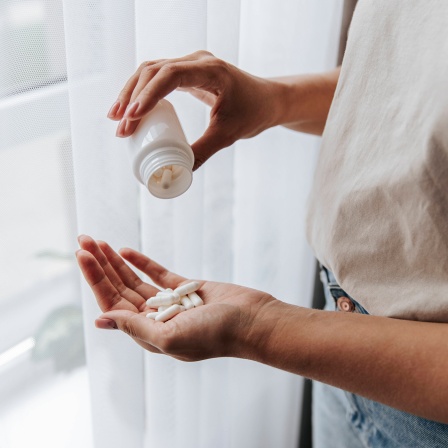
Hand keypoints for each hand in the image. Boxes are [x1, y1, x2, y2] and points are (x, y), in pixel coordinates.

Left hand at [75, 235, 275, 360]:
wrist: (254, 321)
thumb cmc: (217, 334)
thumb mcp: (171, 337)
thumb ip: (137, 327)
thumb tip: (102, 319)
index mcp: (149, 333)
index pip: (113, 304)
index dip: (96, 279)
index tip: (83, 255)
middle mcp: (156, 318)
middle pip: (120, 289)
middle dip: (101, 265)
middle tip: (84, 240)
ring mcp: (171, 302)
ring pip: (136, 280)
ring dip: (117, 262)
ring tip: (99, 242)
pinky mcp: (186, 288)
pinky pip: (159, 274)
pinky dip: (142, 262)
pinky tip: (127, 251)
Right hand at [107, 50, 282, 168]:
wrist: (268, 100)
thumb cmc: (253, 113)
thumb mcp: (228, 135)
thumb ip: (203, 151)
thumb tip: (176, 174)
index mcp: (210, 70)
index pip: (170, 75)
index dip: (147, 95)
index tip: (132, 117)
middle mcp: (197, 61)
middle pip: (153, 70)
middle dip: (132, 97)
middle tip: (120, 126)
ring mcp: (191, 65)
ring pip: (151, 71)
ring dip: (131, 93)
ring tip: (116, 118)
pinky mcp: (188, 74)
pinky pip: (158, 77)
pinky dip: (142, 92)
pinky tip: (130, 109)